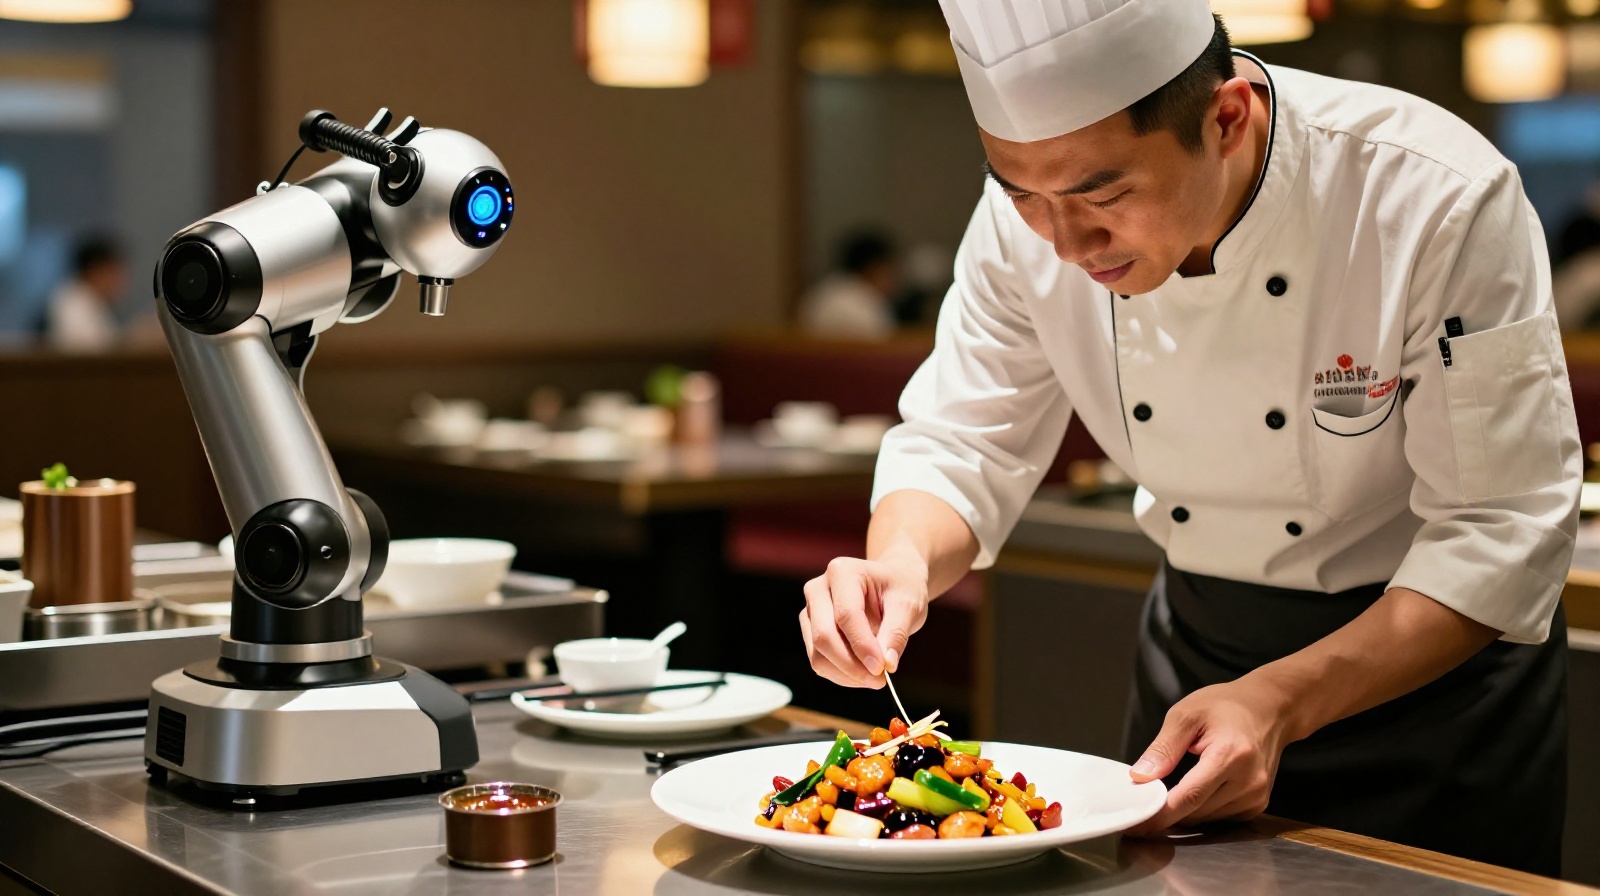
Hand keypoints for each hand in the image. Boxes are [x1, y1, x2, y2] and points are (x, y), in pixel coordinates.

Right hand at [800, 553, 928, 688]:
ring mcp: (811, 610)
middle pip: (824, 636)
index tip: (882, 669)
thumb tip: (887, 664)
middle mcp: (818, 588)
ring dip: (845, 674)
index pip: (846, 615)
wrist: (892, 583)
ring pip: (818, 653)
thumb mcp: (908, 605)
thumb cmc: (901, 588)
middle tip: (879, 680)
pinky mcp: (810, 630)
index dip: (863, 646)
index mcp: (842, 571)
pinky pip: (819, 660)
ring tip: (875, 678)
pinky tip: (863, 674)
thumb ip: (897, 633)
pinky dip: (840, 674)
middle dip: (851, 665)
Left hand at [1123, 674, 1295, 835]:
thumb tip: (1141, 777)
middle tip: (1145, 802)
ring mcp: (1257, 794)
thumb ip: (1163, 748)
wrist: (1268, 709)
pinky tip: (1197, 791)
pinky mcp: (1258, 803)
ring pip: (1207, 818)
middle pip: (1197, 811)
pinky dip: (1202, 810)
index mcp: (1230, 754)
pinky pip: (1221, 817)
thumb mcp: (1186, 715)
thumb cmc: (1226, 706)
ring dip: (1185, 811)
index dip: (1161, 814)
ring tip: (1171, 790)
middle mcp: (1248, 780)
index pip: (1190, 796)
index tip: (1138, 825)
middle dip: (1167, 812)